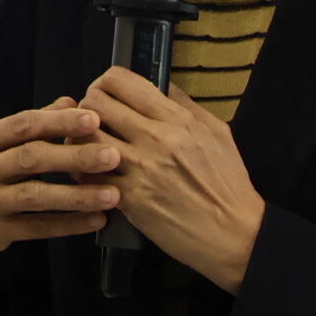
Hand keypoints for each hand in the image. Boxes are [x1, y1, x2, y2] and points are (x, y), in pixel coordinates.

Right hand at [0, 96, 125, 274]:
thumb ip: (29, 126)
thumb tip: (69, 103)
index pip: (22, 125)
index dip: (59, 122)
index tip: (93, 119)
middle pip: (31, 159)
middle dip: (75, 156)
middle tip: (112, 156)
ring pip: (36, 197)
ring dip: (78, 195)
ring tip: (112, 194)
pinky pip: (36, 228)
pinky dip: (68, 224)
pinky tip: (94, 220)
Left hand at [73, 65, 267, 293]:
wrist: (235, 233)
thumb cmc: (228, 184)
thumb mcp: (216, 132)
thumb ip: (185, 105)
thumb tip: (161, 84)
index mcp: (176, 119)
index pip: (120, 82)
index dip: (105, 82)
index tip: (106, 93)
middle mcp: (155, 139)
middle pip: (94, 104)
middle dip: (87, 107)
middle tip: (93, 119)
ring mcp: (140, 169)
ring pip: (84, 138)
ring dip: (80, 139)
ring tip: (88, 145)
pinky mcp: (130, 199)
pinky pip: (89, 176)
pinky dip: (84, 172)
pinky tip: (92, 173)